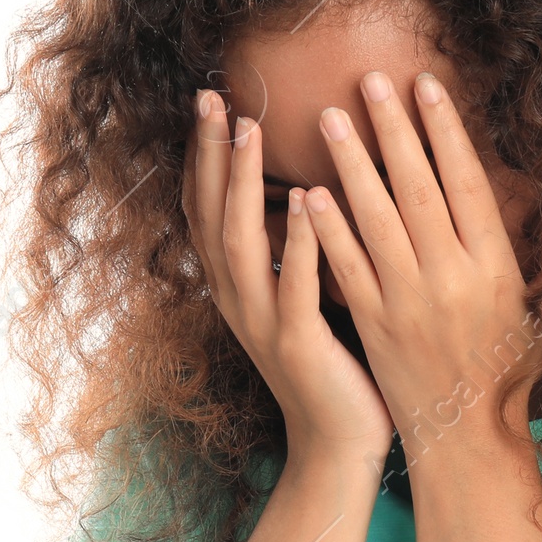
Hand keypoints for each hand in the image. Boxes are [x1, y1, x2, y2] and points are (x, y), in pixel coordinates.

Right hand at [183, 92, 394, 466]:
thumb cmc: (332, 364)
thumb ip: (294, 251)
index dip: (203, 157)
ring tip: (250, 131)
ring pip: (241, 243)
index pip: (207, 210)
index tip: (208, 102)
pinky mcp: (297, 345)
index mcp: (237, 287)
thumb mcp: (302, 299)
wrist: (338, 444)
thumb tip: (302, 190)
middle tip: (210, 97)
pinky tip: (304, 201)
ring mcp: (262, 323)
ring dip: (244, 183)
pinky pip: (293, 285)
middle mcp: (237, 300)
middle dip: (211, 155)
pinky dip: (296, 242)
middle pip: (212, 215)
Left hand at [299, 70, 541, 461]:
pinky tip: (307, 193)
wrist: (467, 438)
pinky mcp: (373, 325)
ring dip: (351, 165)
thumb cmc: (509, 372)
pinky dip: (326, 229)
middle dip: (392, 130)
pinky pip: (345, 267)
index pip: (466, 183)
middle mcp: (451, 278)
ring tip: (329, 119)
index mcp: (495, 268)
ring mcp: (408, 301)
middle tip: (368, 81)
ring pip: (375, 219)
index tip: (426, 86)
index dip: (445, 131)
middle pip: (416, 189)